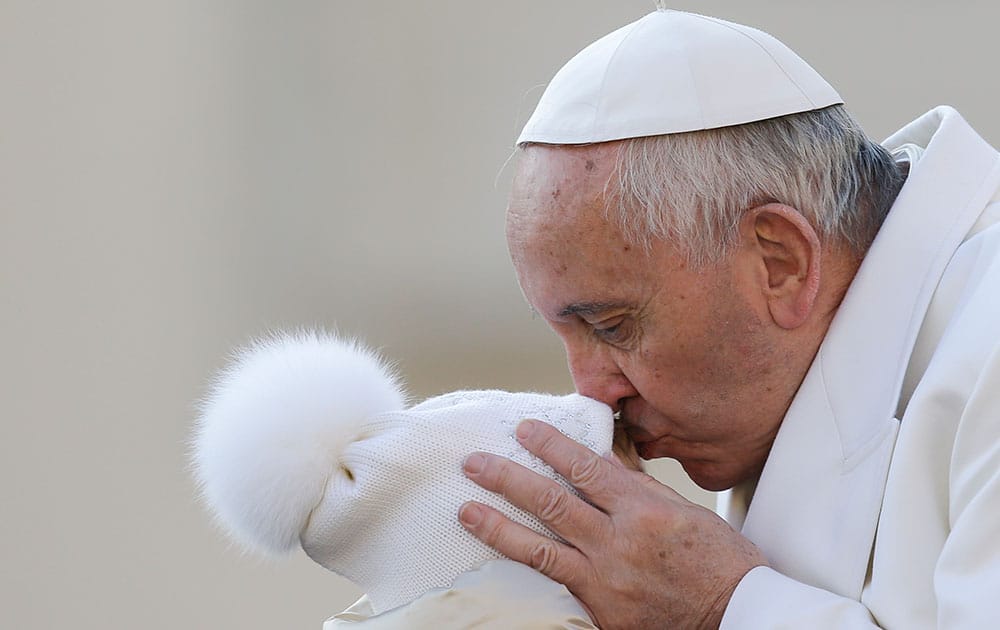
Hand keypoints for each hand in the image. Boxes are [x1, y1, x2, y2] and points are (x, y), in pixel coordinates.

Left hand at [459, 419, 766, 628]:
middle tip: (474, 462)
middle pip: (551, 502)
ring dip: (497, 526)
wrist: (737, 615)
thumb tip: (601, 459)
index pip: (585, 467)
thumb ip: (637, 487)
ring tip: (465, 511)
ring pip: (539, 548)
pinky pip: (553, 587)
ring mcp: (605, 579)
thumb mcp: (684, 511)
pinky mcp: (600, 610)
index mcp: (644, 509)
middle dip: (507, 478)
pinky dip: (523, 572)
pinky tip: (496, 561)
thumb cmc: (718, 561)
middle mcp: (618, 541)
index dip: (550, 445)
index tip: (523, 428)